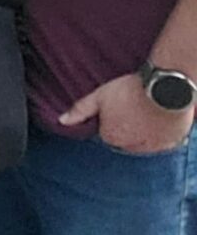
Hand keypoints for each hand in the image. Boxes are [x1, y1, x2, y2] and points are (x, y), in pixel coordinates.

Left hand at [60, 72, 195, 153]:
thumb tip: (62, 121)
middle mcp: (131, 146)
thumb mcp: (100, 96)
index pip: (106, 133)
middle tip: (132, 108)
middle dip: (126, 127)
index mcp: (111, 137)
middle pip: (125, 139)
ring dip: (143, 132)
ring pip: (144, 142)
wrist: (165, 87)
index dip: (111, 119)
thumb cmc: (131, 90)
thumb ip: (80, 110)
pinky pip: (162, 141)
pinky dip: (159, 133)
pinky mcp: (171, 142)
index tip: (118, 107)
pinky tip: (157, 118)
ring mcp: (152, 146)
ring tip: (145, 112)